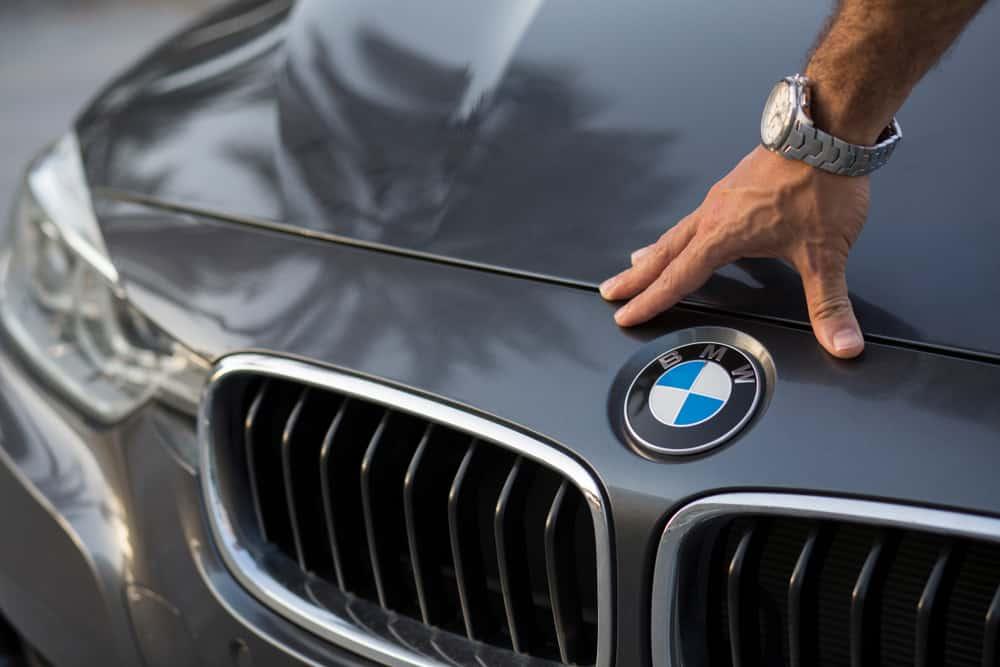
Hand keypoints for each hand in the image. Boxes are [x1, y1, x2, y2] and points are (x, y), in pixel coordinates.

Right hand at [599, 146, 868, 358]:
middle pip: (664, 254)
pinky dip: (681, 233)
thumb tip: (843, 344)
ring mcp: (722, 198)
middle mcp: (714, 215)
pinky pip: (695, 217)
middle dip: (636, 278)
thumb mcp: (828, 253)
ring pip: (676, 233)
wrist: (828, 129)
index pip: (677, 277)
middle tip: (611, 292)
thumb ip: (831, 304)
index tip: (625, 314)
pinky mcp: (735, 187)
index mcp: (724, 235)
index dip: (650, 301)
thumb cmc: (822, 184)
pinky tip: (690, 235)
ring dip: (654, 254)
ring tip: (637, 263)